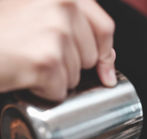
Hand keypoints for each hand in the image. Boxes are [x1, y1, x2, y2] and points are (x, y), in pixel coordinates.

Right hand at [0, 0, 115, 99]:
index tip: (104, 71)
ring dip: (54, 79)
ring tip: (28, 63)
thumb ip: (75, 27)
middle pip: (90, 57)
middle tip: (40, 58)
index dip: (105, 54)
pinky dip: (43, 92)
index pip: (104, 28)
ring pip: (75, 76)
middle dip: (70, 66)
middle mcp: (63, 5)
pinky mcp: (46, 60)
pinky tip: (24, 76)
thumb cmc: (2, 30)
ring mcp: (55, 32)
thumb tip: (108, 59)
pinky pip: (60, 91)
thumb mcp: (39, 14)